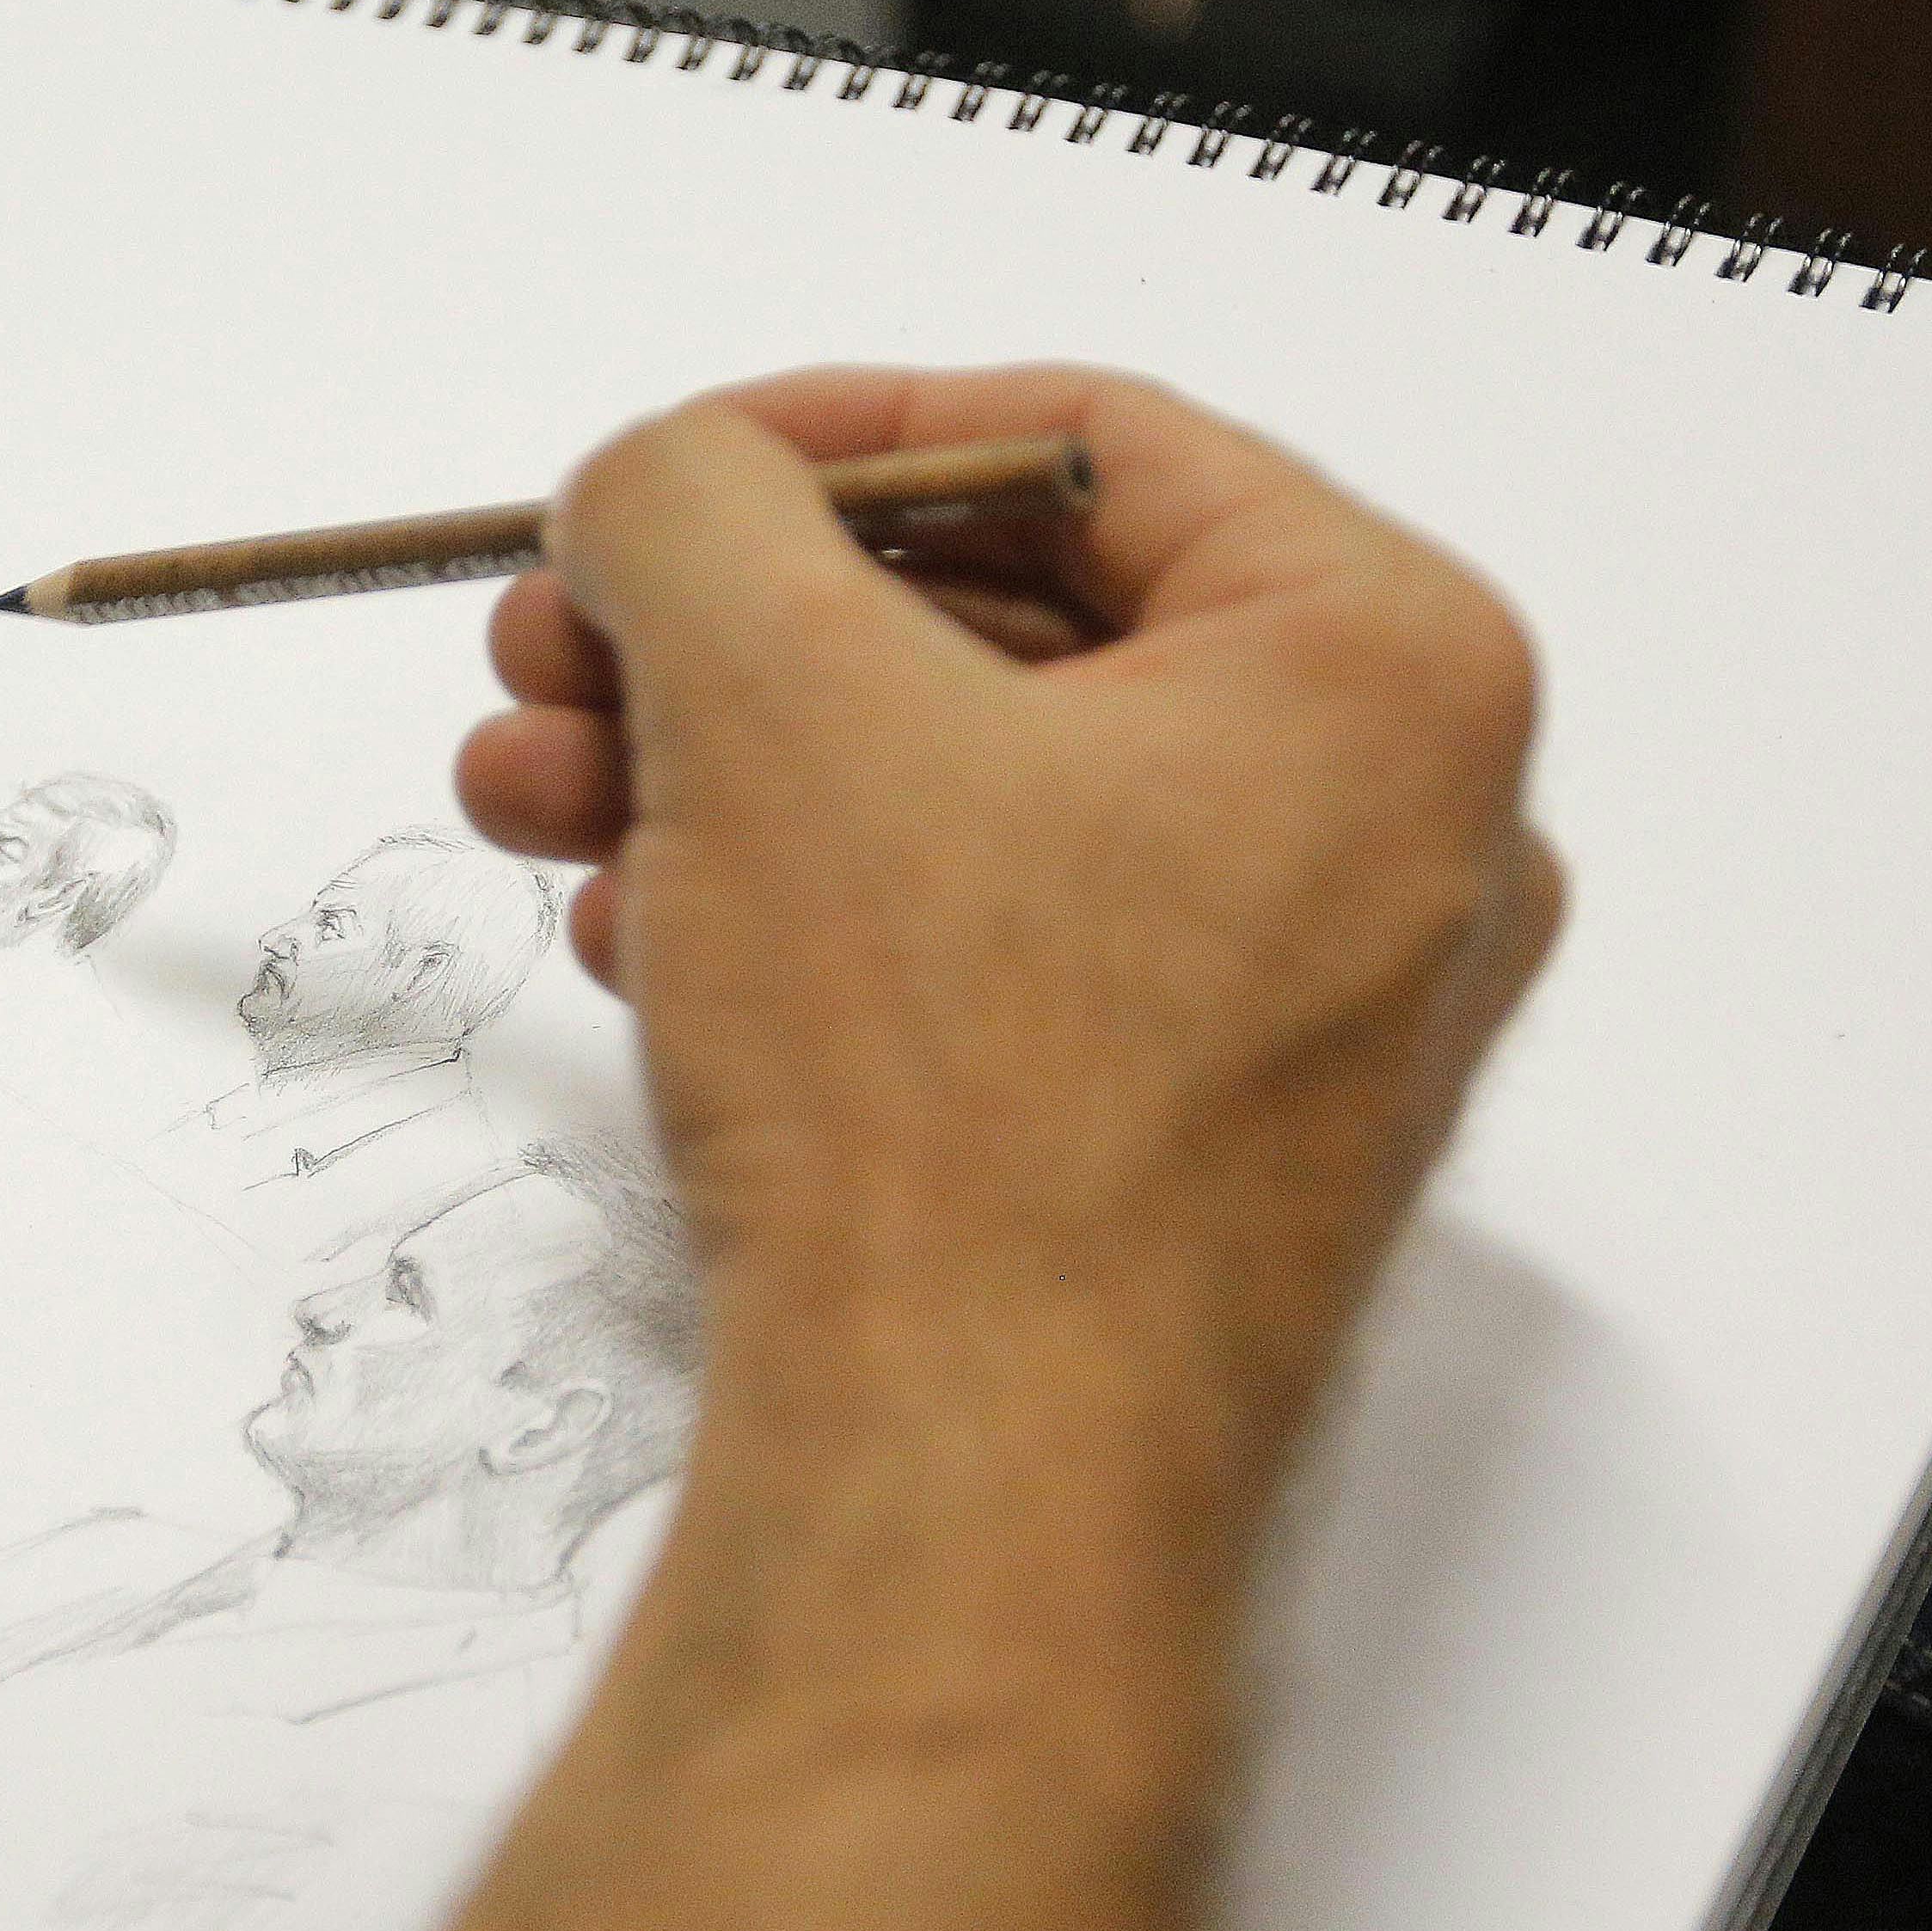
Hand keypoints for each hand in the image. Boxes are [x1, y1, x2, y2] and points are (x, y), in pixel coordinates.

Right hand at [458, 364, 1559, 1493]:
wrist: (970, 1497)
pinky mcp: (1189, 1146)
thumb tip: (657, 489)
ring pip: (970, 805)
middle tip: (559, 647)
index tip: (650, 479)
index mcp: (1386, 669)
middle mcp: (1392, 834)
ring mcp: (1301, 1010)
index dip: (820, 433)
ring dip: (728, 776)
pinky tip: (644, 941)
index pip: (1080, 443)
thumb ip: (690, 505)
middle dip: (734, 637)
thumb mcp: (769, 698)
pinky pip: (985, 959)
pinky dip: (805, 918)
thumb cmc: (950, 1110)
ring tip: (539, 800)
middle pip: (1008, 629)